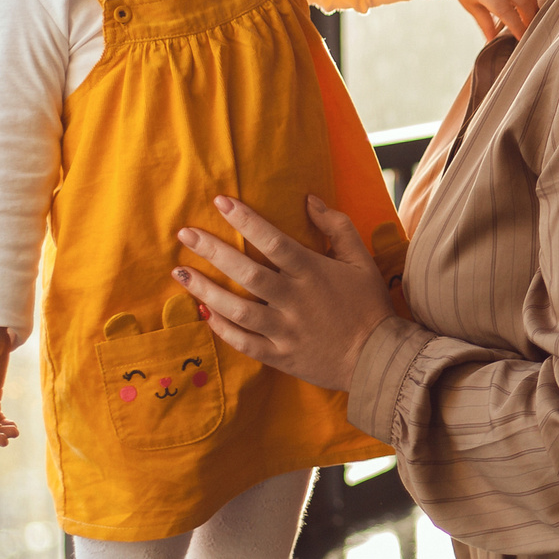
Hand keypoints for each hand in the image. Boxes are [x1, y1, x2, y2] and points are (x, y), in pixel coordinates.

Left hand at [175, 194, 390, 389]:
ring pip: (237, 309)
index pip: (273, 241)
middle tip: (185, 234)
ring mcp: (285, 331)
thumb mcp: (361, 260)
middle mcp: (295, 300)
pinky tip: (203, 312)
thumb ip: (337, 227)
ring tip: (180, 272)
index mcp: (313, 273)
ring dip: (206, 290)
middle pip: (247, 273)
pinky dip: (222, 328)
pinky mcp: (280, 356)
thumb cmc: (369, 305)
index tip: (220, 202)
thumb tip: (309, 200)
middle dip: (213, 251)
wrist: (378, 358)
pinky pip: (243, 342)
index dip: (245, 220)